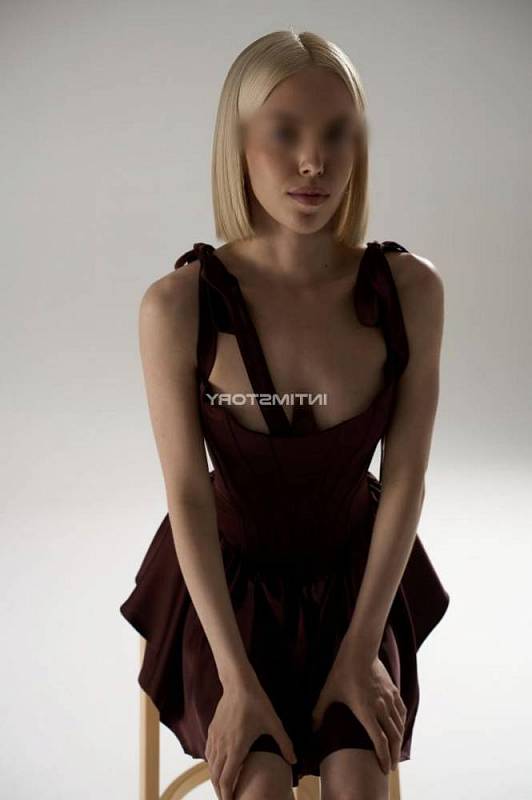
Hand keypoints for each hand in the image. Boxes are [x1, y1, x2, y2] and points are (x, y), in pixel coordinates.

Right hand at [206, 676, 296, 799]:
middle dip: (220, 792)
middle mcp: (222, 746)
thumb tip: (295, 761)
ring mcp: (215, 738)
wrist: (238, 684)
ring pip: (210, 766)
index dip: (227, 795)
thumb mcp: (274, 723)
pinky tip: (217, 767)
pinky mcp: (212, 730)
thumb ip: (284, 743)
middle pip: (216, 776)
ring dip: (215, 779)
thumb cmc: (257, 703)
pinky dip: (212, 765)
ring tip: (222, 789)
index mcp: (236, 748)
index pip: (227, 779)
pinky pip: (208, 754)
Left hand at [310, 643, 406, 774]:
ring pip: (399, 724)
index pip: (379, 741)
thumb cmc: (342, 671)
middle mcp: (381, 707)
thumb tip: (312, 728)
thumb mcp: (328, 692)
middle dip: (394, 754)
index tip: (385, 769)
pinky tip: (400, 726)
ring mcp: (389, 698)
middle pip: (393, 736)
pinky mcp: (393, 690)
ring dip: (399, 740)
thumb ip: (320, 712)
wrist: (360, 650)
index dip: (384, 757)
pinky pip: (401, 710)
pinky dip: (402, 722)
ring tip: (397, 750)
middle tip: (392, 767)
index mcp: (366, 711)